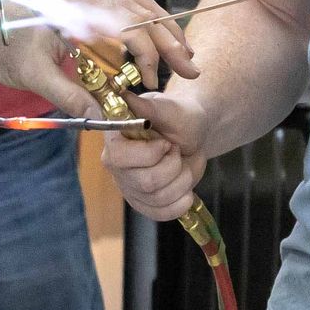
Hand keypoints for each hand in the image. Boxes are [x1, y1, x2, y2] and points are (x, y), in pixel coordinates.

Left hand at [0, 0, 198, 120]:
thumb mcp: (32, 76)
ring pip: (140, 5)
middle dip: (171, 43)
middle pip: (144, 15)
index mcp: (80, 10)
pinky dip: (146, 23)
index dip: (148, 59)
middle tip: (191, 70)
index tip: (150, 86)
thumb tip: (102, 121)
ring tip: (184, 54)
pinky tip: (156, 40)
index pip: (130, 30)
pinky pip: (126, 5)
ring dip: (164, 30)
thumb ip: (69, 97)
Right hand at [100, 87, 208, 220]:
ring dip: (182, 182)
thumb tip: (125, 96)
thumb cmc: (180, 118)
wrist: (194, 136)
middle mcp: (115, 164)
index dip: (150, 154)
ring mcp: (128, 186)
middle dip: (173, 167)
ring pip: (158, 198)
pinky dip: (180, 203)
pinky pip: (160, 213)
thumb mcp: (171, 109)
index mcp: (115, 138)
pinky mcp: (142, 203)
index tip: (166, 142)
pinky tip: (185, 189)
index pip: (120, 158)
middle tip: (177, 151)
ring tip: (182, 165)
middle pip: (145, 182)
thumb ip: (150, 107)